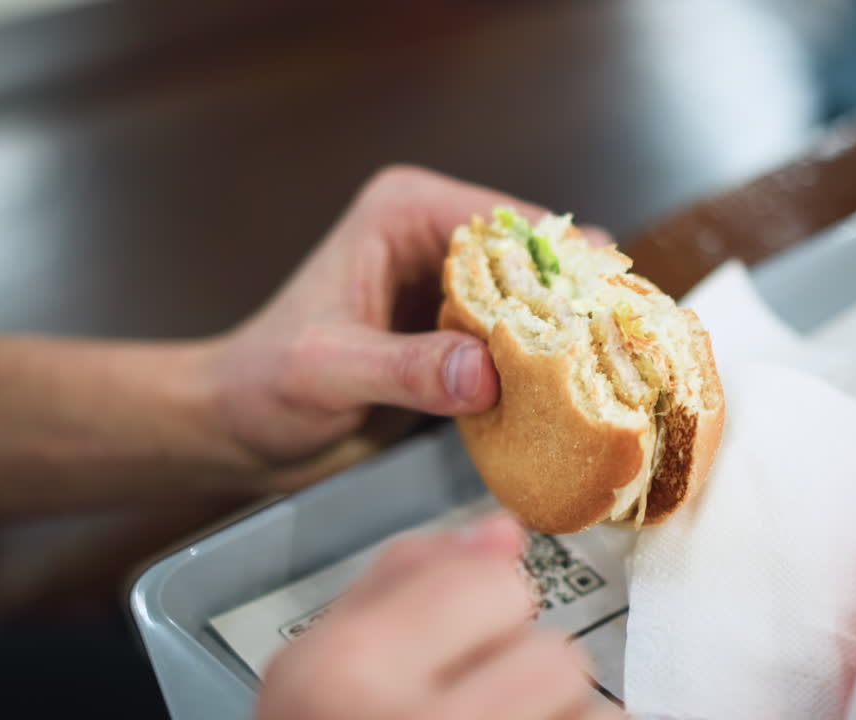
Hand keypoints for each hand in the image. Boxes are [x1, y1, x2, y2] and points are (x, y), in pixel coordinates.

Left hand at [206, 166, 605, 474]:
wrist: (235, 426)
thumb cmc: (261, 386)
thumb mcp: (328, 373)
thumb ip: (404, 370)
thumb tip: (486, 373)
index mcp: (403, 213)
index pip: (509, 225)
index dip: (561, 268)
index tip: (604, 316)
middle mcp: (432, 236)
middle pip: (535, 261)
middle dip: (573, 305)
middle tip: (620, 355)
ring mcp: (446, 283)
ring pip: (533, 302)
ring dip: (563, 338)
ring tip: (610, 379)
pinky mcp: (452, 330)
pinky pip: (514, 339)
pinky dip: (540, 367)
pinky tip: (570, 399)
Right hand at [255, 513, 622, 719]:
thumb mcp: (319, 668)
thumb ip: (404, 582)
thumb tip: (503, 530)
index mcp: (342, 671)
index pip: (495, 583)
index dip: (482, 615)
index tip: (455, 652)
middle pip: (555, 656)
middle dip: (526, 681)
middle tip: (471, 719)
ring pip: (586, 714)